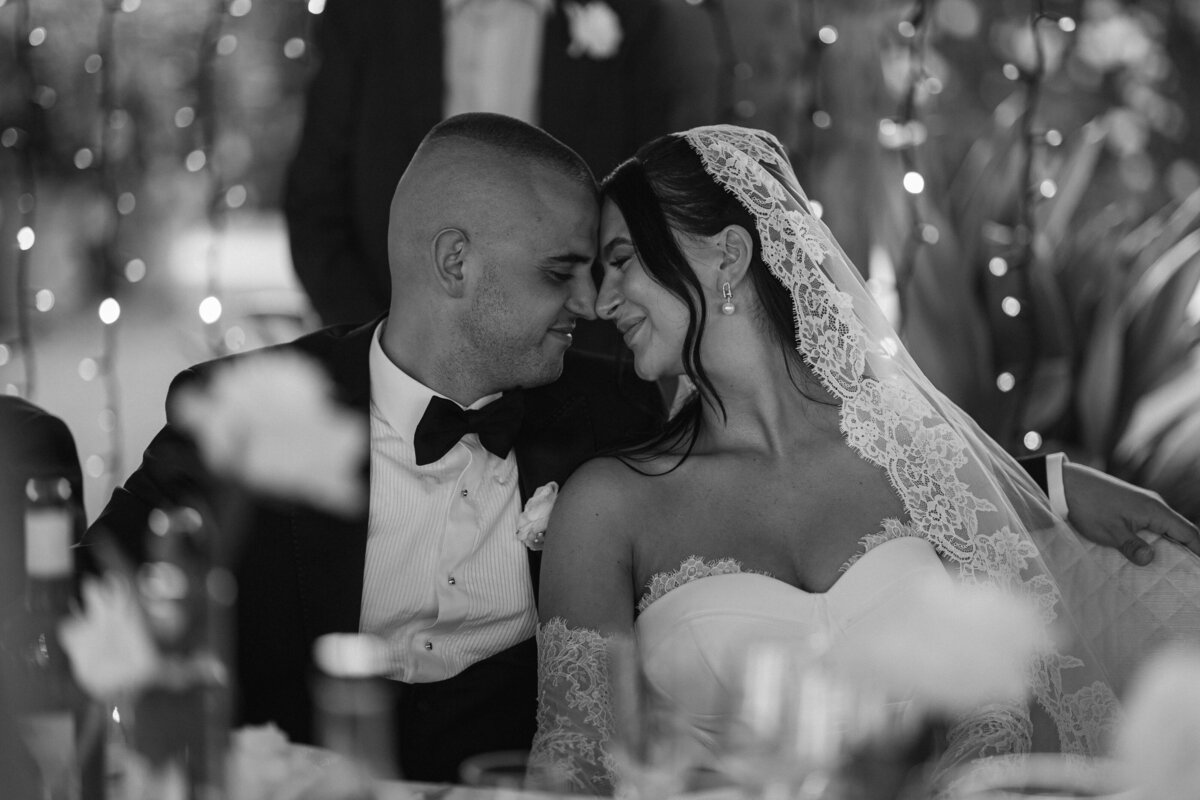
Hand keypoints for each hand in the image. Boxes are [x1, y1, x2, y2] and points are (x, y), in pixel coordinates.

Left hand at [1062, 462, 1199, 564]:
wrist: (1067, 483)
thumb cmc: (1088, 506)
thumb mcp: (1109, 531)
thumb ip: (1131, 545)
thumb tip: (1150, 560)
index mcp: (1156, 510)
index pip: (1190, 533)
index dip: (1198, 552)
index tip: (1198, 572)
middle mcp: (1155, 505)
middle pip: (1180, 533)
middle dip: (1185, 553)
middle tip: (1185, 577)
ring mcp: (1143, 505)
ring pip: (1165, 530)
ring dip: (1168, 548)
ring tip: (1169, 573)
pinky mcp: (1132, 507)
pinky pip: (1151, 526)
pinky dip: (1154, 540)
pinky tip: (1147, 555)